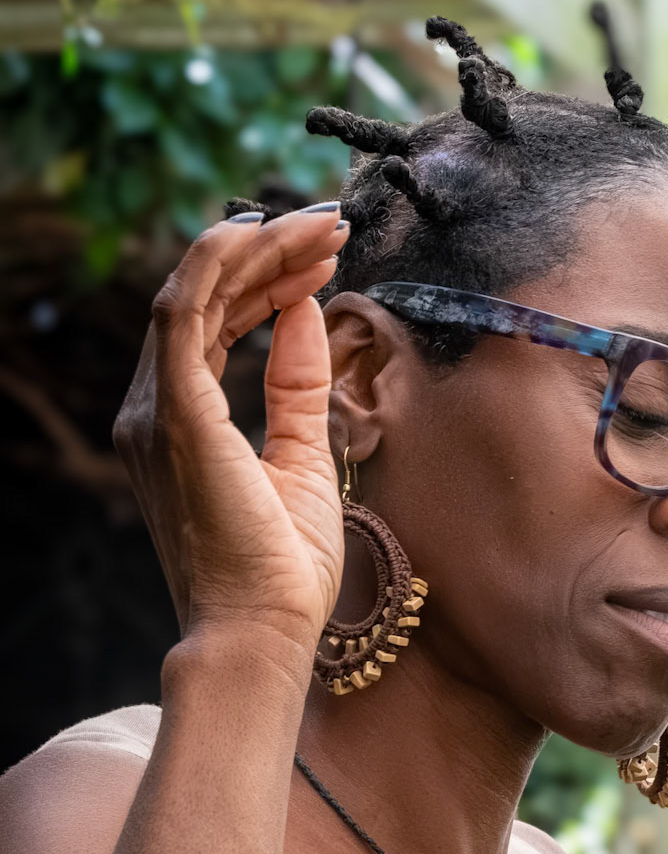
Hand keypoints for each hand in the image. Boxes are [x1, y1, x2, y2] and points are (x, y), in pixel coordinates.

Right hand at [114, 205, 348, 667]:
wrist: (263, 632)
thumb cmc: (283, 571)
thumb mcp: (304, 459)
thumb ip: (298, 387)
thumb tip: (307, 313)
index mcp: (182, 424)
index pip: (215, 326)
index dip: (266, 280)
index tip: (322, 254)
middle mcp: (154, 411)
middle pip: (204, 300)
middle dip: (267, 252)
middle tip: (327, 221)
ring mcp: (156, 412)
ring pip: (196, 295)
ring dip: (258, 250)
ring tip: (318, 224)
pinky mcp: (175, 416)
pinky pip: (186, 314)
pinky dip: (221, 266)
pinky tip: (265, 236)